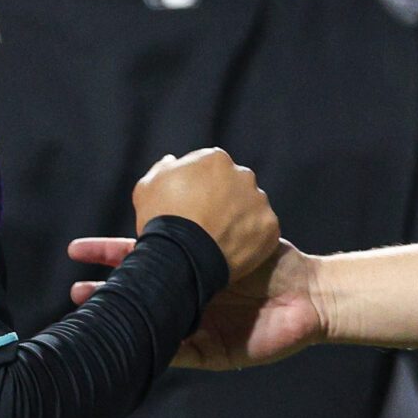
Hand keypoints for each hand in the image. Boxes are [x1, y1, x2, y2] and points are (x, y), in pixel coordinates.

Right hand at [69, 236, 326, 369]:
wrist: (310, 292)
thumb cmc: (275, 261)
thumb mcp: (232, 236)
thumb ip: (204, 226)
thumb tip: (172, 190)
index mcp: (188, 270)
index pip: (140, 260)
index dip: (109, 254)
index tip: (77, 250)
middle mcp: (188, 299)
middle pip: (138, 295)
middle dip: (105, 290)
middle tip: (75, 288)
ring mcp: (197, 327)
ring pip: (151, 326)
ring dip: (124, 320)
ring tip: (94, 313)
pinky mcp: (213, 353)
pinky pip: (179, 352)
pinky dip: (158, 346)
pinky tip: (134, 341)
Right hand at [132, 148, 278, 279]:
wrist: (180, 258)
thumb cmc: (161, 220)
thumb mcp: (148, 187)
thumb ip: (164, 169)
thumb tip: (172, 160)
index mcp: (215, 159)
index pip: (213, 168)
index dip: (202, 187)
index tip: (193, 205)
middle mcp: (243, 175)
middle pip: (236, 185)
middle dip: (225, 200)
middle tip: (208, 224)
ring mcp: (259, 201)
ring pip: (251, 207)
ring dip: (240, 219)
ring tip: (220, 240)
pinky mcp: (270, 227)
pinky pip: (262, 231)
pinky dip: (251, 239)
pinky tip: (232, 250)